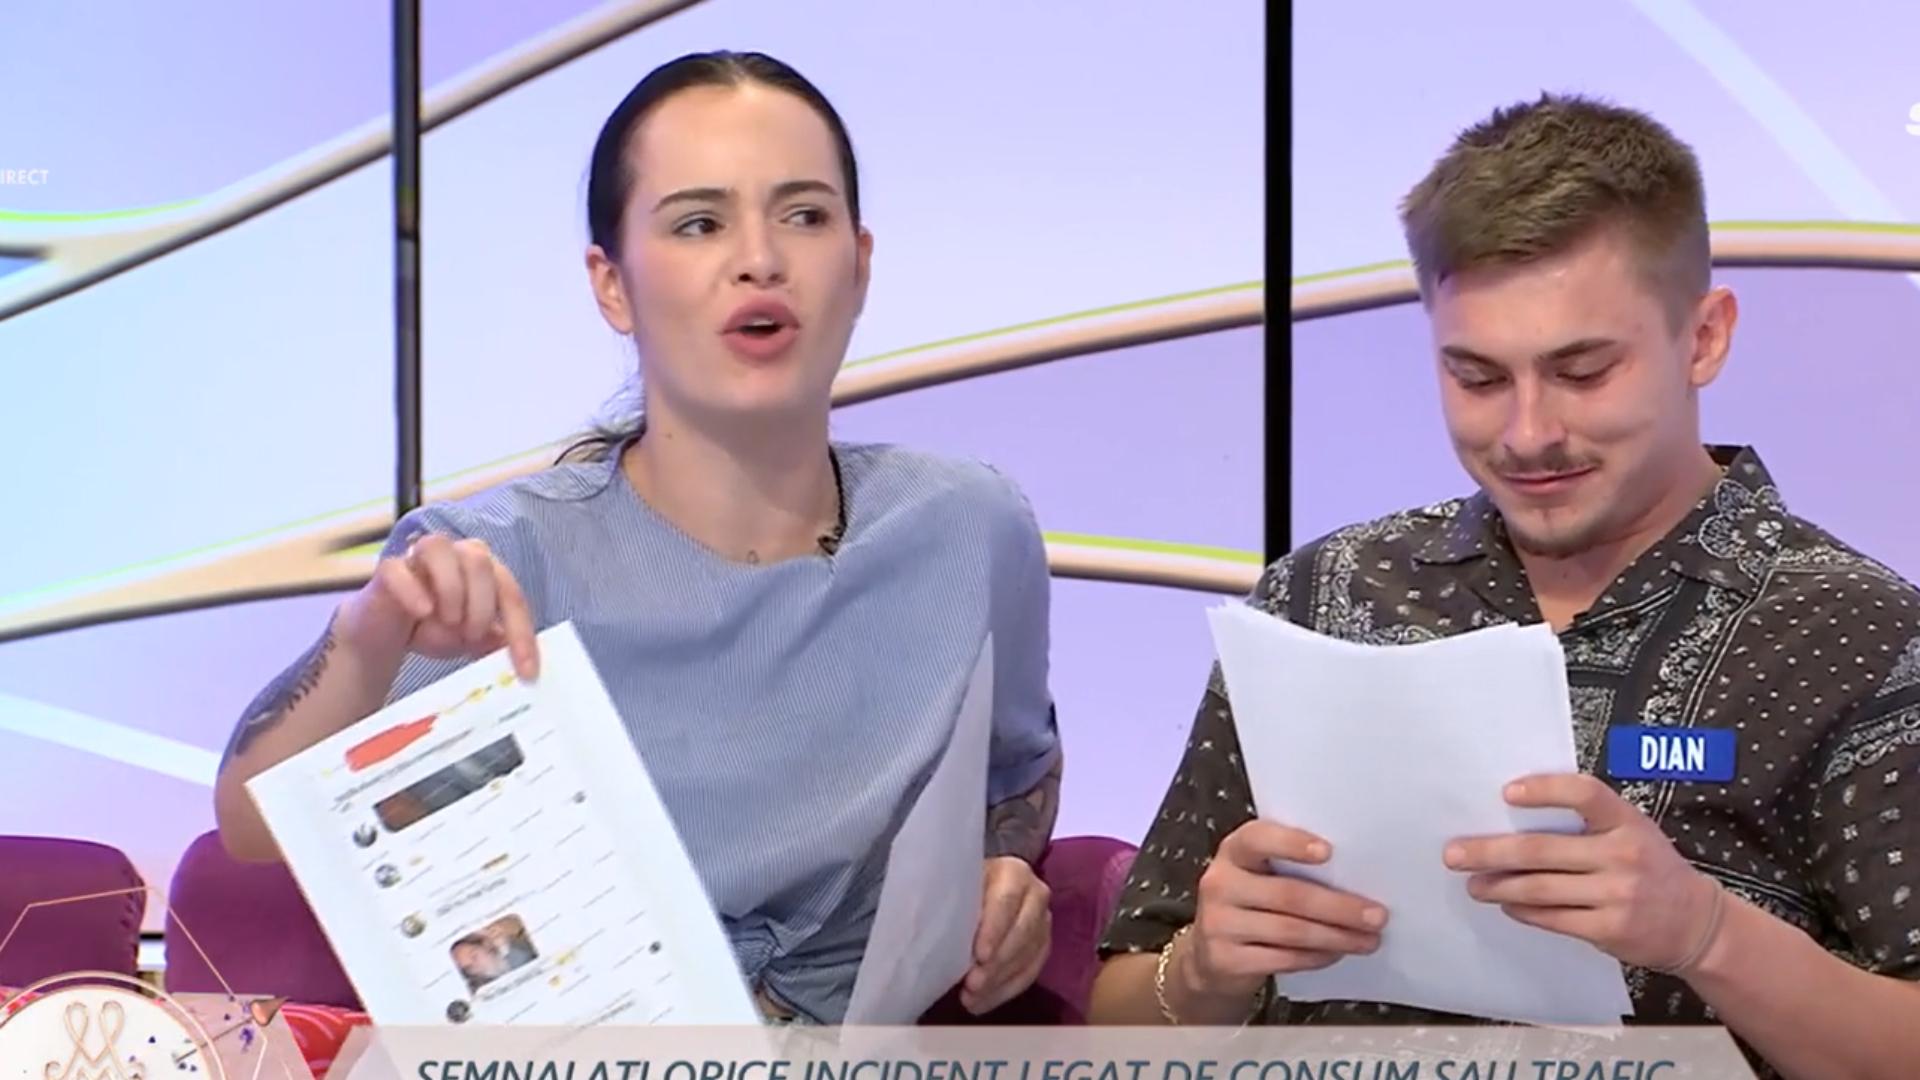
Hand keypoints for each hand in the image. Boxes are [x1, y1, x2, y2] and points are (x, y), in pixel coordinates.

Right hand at [338, 533, 539, 679]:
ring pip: (440, 549)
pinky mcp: (387, 570)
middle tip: (471, 636)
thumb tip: (520, 657)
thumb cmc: (433, 629)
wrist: (385, 635)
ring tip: (448, 622)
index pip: (510, 593)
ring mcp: (418, 557)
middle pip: (479, 561)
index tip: (527, 671)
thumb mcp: (470, 641)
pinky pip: (398, 568)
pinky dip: (413, 590)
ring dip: (450, 589)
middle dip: (482, 605)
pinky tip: (422, 612)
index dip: (521, 632)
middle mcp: (454, 555)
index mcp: (484, 570)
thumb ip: (495, 641)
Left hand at [961, 856, 1051, 1013]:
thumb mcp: (952, 884)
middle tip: (972, 985)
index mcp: (1012, 872)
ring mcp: (1043, 922)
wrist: (980, 889)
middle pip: (1022, 931)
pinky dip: (1006, 991)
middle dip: (997, 962)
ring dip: (999, 981)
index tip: (978, 956)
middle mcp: (1035, 894)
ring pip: (1028, 955)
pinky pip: (1030, 973)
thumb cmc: (959, 887)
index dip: (993, 930)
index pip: (1006, 901)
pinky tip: (982, 1002)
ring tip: (971, 998)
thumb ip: (947, 901)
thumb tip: (927, 929)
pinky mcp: (1042, 946)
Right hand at [1179, 820, 1385, 1005]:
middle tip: (1377, 915)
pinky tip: (1337, 953)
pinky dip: (1316, 957)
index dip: (1292, 844)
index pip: (1258, 839)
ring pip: (1291, 931)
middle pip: (1288, 894)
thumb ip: (1291, 868)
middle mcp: (1220, 883)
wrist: (1209, 955)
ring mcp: (1218, 923)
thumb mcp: (1259, 875)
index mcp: (1233, 852)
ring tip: (1368, 940)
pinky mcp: (1225, 960)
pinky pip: (1283, 959)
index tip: (1329, 852)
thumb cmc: (1250, 903)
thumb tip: (1356, 877)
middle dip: (1339, 907)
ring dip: (1336, 937)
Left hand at [1445, 774, 1719, 969]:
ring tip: (1473, 883)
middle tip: (1453, 853)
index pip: (1585, 794)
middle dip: (1490, 851)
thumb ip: (1588, 823)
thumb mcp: (1632, 832)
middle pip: (1542, 850)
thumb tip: (1513, 816)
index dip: (1545, 790)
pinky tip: (1507, 904)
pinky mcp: (1610, 929)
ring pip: (1540, 888)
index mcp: (1627, 821)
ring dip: (1498, 886)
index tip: (1506, 793)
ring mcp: (1617, 894)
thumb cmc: (1651, 868)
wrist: (1697, 923)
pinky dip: (1523, 911)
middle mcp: (1623, 854)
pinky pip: (1553, 918)